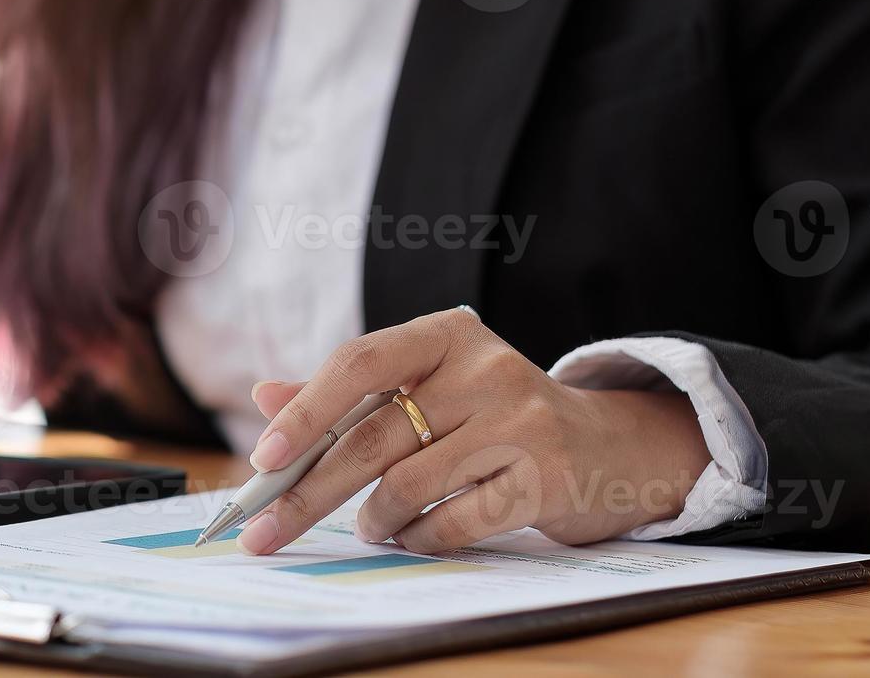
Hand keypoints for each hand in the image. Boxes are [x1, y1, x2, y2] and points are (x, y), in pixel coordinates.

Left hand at [237, 307, 710, 554]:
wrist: (606, 445)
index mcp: (447, 334)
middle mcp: (485, 368)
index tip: (263, 458)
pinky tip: (414, 535)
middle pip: (372, 437)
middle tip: (267, 530)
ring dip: (374, 518)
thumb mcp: (427, 386)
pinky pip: (452, 521)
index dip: (305, 412)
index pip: (358, 363)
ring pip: (407, 484)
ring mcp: (520, 422)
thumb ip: (348, 392)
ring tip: (371, 526)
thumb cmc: (493, 414)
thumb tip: (264, 395)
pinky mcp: (543, 477)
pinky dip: (419, 537)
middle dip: (308, 491)